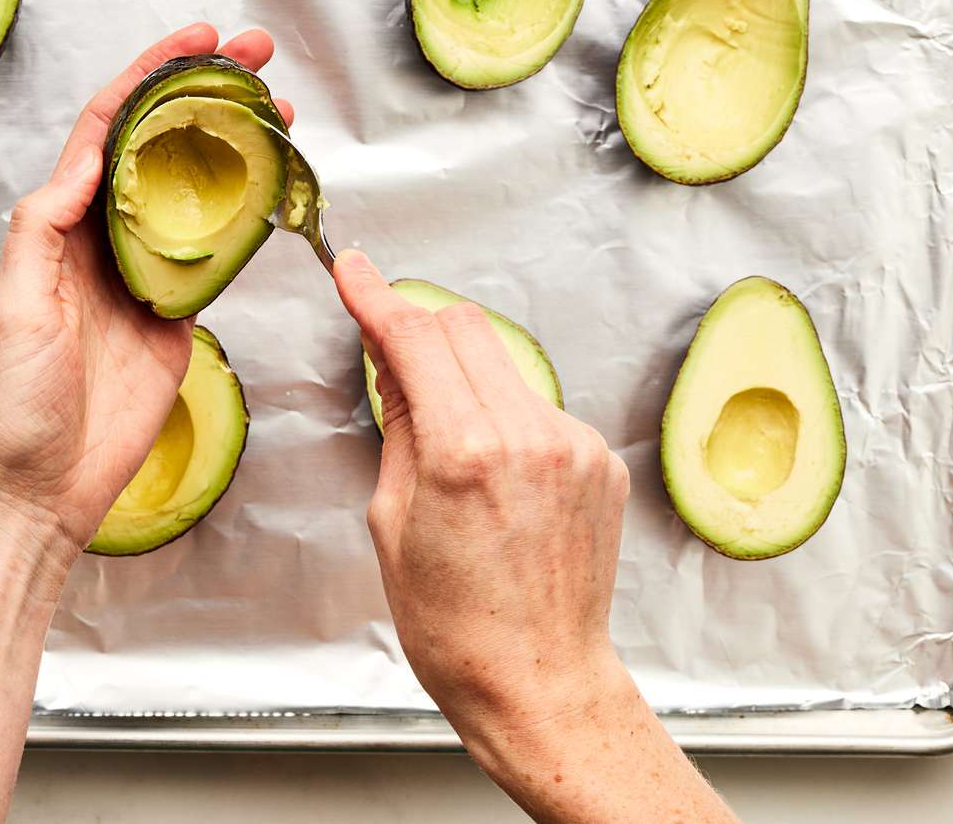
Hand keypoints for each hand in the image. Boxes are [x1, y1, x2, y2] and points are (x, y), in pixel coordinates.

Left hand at [0, 23, 292, 555]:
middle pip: (158, 147)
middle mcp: (102, 241)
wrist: (41, 489)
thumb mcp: (13, 305)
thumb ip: (43, 229)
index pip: (105, 131)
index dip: (148, 79)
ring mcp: (143, 277)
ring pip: (194, 192)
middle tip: (255, 57)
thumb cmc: (11, 406)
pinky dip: (246, 217)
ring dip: (232, 147)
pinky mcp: (176, 318)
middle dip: (204, 94)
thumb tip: (82, 162)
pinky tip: (272, 187)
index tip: (194, 43)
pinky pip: (216, 256)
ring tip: (277, 110)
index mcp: (57, 227)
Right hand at [332, 249, 631, 758]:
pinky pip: (538, 406)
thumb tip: (393, 365)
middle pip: (465, 326)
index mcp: (465, 452)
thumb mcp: (392, 524)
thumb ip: (399, 427)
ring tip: (451, 452)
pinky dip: (507, 417)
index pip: (414, 338)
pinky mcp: (599, 458)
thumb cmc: (457, 627)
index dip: (376, 296)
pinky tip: (498, 479)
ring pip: (504, 364)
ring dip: (466, 378)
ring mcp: (574, 444)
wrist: (541, 682)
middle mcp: (530, 434)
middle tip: (392, 361)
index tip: (353, 269)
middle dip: (421, 330)